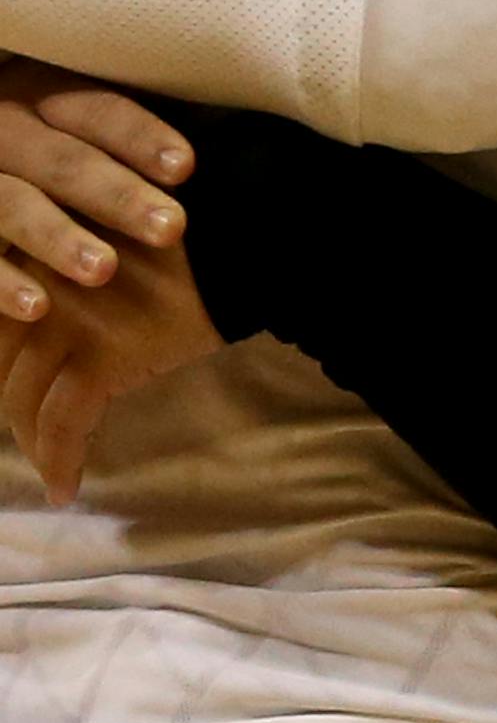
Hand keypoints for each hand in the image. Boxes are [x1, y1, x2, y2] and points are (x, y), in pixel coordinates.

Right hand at [0, 61, 191, 319]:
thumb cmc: (41, 162)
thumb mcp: (70, 132)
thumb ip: (123, 140)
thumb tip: (216, 153)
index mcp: (42, 96)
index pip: (98, 109)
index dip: (142, 137)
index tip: (187, 168)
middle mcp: (4, 129)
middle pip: (64, 160)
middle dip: (120, 195)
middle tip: (173, 228)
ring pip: (12, 204)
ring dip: (60, 238)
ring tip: (106, 271)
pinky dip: (1, 283)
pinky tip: (39, 307)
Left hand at [0, 234, 221, 502]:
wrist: (246, 238)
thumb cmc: (194, 235)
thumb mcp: (117, 236)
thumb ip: (79, 269)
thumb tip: (62, 321)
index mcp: (43, 251)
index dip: (2, 369)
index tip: (16, 393)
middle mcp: (41, 284)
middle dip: (12, 408)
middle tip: (30, 435)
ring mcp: (67, 322)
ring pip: (23, 401)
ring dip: (31, 445)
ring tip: (51, 469)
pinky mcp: (102, 357)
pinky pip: (62, 426)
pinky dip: (58, 463)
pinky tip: (66, 488)